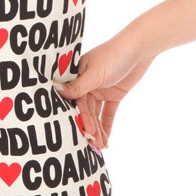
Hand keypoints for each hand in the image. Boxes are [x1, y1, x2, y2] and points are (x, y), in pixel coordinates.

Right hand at [55, 33, 157, 149]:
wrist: (139, 48)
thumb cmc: (114, 55)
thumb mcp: (95, 73)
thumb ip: (78, 86)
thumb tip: (56, 90)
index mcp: (77, 76)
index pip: (76, 101)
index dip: (80, 117)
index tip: (83, 133)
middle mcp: (86, 84)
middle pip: (86, 110)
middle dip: (90, 127)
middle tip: (93, 144)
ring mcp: (100, 90)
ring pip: (97, 114)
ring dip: (99, 129)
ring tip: (101, 146)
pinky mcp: (114, 94)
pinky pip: (108, 113)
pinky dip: (107, 125)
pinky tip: (106, 139)